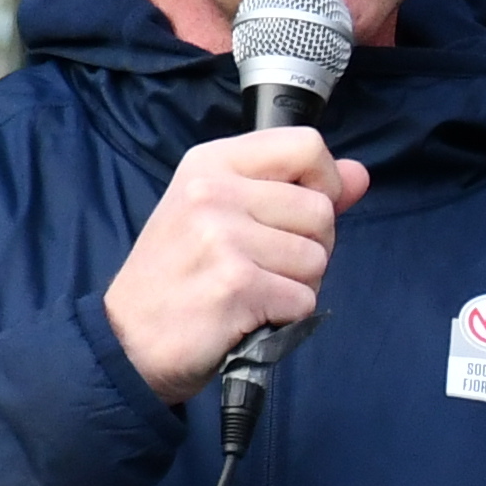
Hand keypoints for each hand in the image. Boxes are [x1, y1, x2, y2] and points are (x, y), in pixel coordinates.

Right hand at [101, 128, 366, 403]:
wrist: (126, 340)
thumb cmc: (178, 276)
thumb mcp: (221, 213)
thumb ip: (295, 189)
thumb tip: (359, 175)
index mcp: (211, 164)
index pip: (306, 145)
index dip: (324, 183)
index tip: (300, 214)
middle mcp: (214, 192)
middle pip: (321, 211)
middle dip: (310, 248)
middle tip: (262, 267)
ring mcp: (223, 238)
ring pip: (316, 259)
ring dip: (296, 287)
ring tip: (252, 293)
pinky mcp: (236, 286)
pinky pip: (303, 300)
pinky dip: (284, 318)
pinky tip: (247, 316)